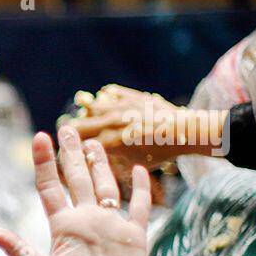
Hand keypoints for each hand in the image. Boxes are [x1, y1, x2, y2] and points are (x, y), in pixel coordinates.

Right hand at [69, 85, 201, 187]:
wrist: (185, 131)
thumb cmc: (161, 152)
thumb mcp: (133, 163)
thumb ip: (111, 161)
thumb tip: (94, 161)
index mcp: (108, 142)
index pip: (76, 145)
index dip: (70, 149)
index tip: (70, 151)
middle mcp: (109, 123)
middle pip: (76, 125)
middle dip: (71, 131)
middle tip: (72, 135)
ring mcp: (119, 107)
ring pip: (90, 105)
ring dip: (87, 112)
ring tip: (89, 117)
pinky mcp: (130, 95)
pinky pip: (109, 92)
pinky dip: (105, 98)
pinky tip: (107, 103)